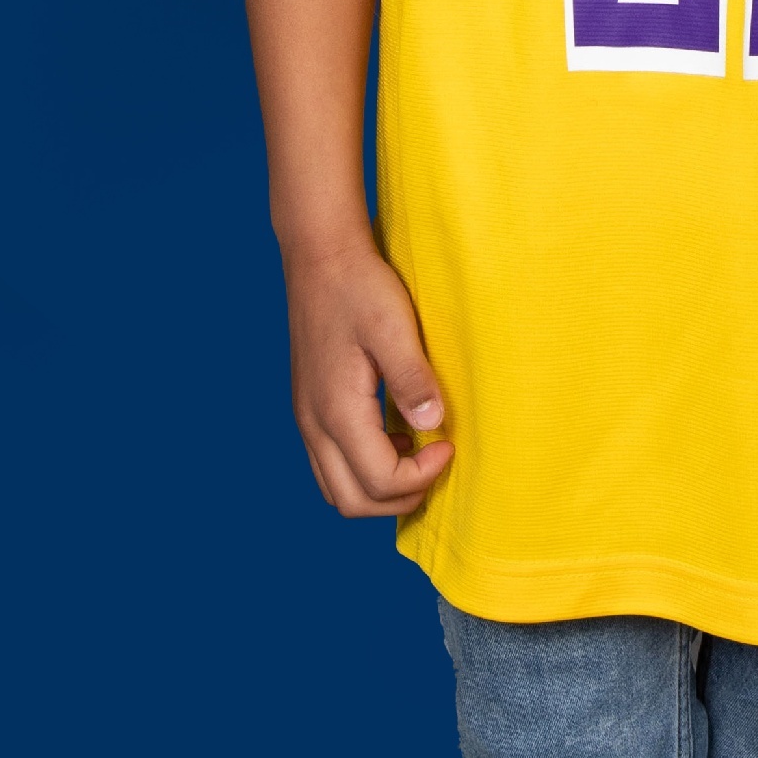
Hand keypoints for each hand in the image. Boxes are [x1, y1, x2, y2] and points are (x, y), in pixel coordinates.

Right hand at [283, 234, 453, 518]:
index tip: (450, 443)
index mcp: (336, 410)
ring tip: (416, 453)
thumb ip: (412, 378)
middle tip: (436, 464)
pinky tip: (393, 432)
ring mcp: (307, 418)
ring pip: (336, 489)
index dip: (422, 476)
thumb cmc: (359, 286)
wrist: (320, 256)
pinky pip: (331, 463)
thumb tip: (433, 424)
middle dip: (399, 497)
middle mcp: (313, 423)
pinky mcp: (309, 407)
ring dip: (379, 487)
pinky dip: (363, 468)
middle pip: (352, 502)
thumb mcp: (394, 327)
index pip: (380, 481)